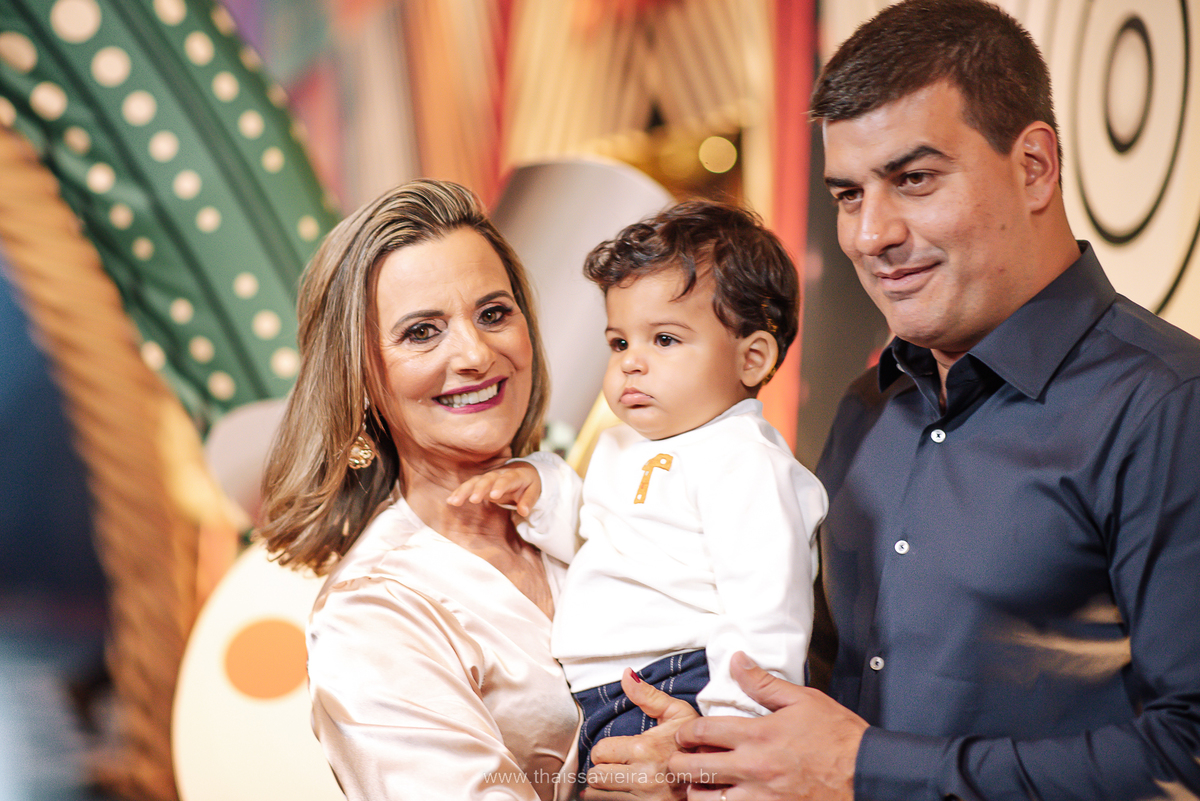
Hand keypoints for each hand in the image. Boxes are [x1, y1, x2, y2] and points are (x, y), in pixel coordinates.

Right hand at [447, 463, 540, 516]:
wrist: (523, 471)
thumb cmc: (528, 484)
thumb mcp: (534, 491)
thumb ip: (529, 501)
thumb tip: (523, 512)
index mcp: (514, 475)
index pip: (507, 480)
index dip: (500, 486)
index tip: (494, 496)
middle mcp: (499, 474)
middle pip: (488, 479)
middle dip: (480, 488)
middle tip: (473, 499)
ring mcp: (488, 478)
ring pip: (475, 481)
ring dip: (464, 490)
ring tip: (454, 501)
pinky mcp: (481, 482)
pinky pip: (469, 485)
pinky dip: (460, 491)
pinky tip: (450, 501)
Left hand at [582, 669, 697, 799]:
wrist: (720, 778)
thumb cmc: (698, 745)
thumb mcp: (678, 713)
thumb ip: (648, 696)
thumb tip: (626, 675)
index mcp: (646, 749)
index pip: (600, 751)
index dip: (605, 750)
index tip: (617, 750)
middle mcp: (644, 777)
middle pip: (596, 776)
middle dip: (602, 769)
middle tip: (616, 765)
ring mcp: (646, 799)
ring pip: (600, 796)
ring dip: (605, 788)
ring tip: (619, 780)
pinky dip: (613, 799)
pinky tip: (625, 792)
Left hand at [668, 652, 866, 800]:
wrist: (868, 775)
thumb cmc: (838, 738)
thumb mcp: (803, 700)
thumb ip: (763, 683)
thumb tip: (736, 661)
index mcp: (758, 735)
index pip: (703, 731)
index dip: (686, 732)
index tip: (684, 734)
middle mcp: (753, 768)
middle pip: (694, 767)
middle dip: (679, 762)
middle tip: (679, 759)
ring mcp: (760, 798)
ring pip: (706, 800)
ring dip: (696, 791)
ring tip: (699, 784)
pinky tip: (723, 799)